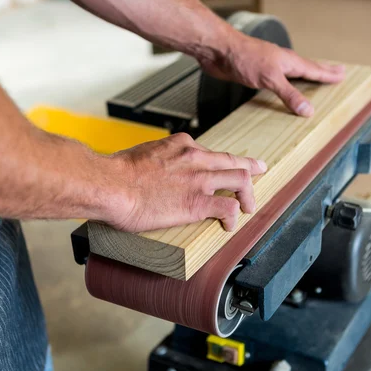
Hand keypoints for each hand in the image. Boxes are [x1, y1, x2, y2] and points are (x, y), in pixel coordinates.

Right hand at [105, 133, 266, 232]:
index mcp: (181, 144)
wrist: (110, 184)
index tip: (233, 162)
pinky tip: (228, 225)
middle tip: (260, 170)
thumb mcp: (142, 154)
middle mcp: (195, 158)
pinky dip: (233, 217)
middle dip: (250, 167)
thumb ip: (157, 160)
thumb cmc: (117, 173)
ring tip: (247, 206)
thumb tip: (154, 169)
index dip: (225, 160)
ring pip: (240, 180)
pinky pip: (228, 208)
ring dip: (248, 194)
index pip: (211, 152)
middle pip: (233, 162)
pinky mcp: (197, 204)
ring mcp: (199, 180)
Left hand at [199, 34, 345, 116]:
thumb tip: (308, 110)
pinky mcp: (256, 74)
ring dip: (304, 79)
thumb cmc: (245, 58)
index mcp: (290, 62)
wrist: (220, 51)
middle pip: (307, 68)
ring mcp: (269, 67)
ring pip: (292, 74)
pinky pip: (276, 83)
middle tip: (337, 73)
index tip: (342, 75)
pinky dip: (284, 87)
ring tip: (314, 81)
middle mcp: (282, 63)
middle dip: (322, 72)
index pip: (315, 69)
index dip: (328, 74)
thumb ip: (289, 94)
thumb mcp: (271, 79)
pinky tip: (282, 89)